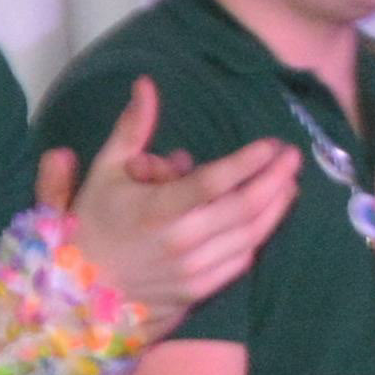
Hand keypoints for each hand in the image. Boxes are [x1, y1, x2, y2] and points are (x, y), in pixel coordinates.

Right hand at [51, 86, 299, 316]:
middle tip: (294, 157)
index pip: (214, 183)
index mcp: (158, 209)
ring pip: (249, 236)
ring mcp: (193, 269)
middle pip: (243, 208)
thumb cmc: (95, 220)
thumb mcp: (107, 169)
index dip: (248, 163)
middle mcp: (181, 241)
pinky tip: (271, 215)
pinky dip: (260, 235)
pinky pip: (241, 260)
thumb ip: (133, 128)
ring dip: (276, 207)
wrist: (79, 287)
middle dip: (275, 180)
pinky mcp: (200, 289)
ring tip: (291, 182)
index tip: (272, 145)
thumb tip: (146, 84)